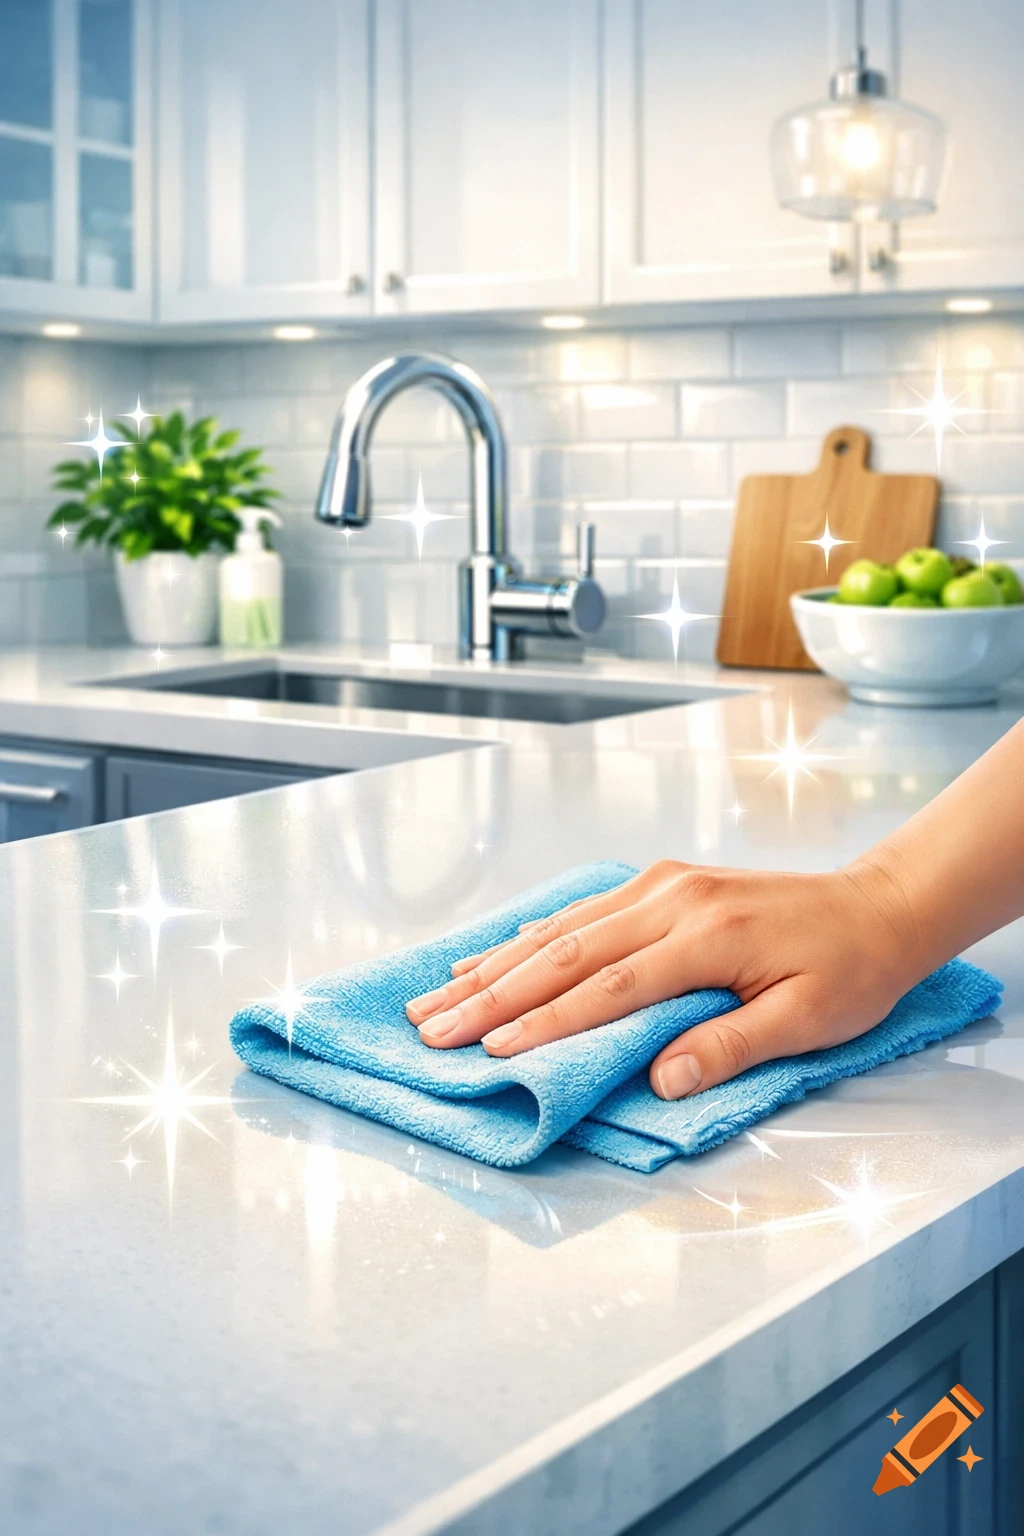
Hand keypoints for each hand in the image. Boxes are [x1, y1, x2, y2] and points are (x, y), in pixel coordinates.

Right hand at [405, 858, 922, 1099]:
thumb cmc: (849, 970)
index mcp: (707, 935)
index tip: (491, 1051)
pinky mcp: (660, 882)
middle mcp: (672, 898)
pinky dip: (529, 936)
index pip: (609, 986)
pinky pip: (581, 911)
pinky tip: (490, 956)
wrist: (875, 906)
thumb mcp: (810, 1019)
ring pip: (562, 927)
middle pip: (565, 951)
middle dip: (492, 993)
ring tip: (436, 995)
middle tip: (431, 1026)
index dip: (547, 1021)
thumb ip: (732, 1045)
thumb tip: (661, 1081)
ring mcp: (662, 884)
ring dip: (495, 964)